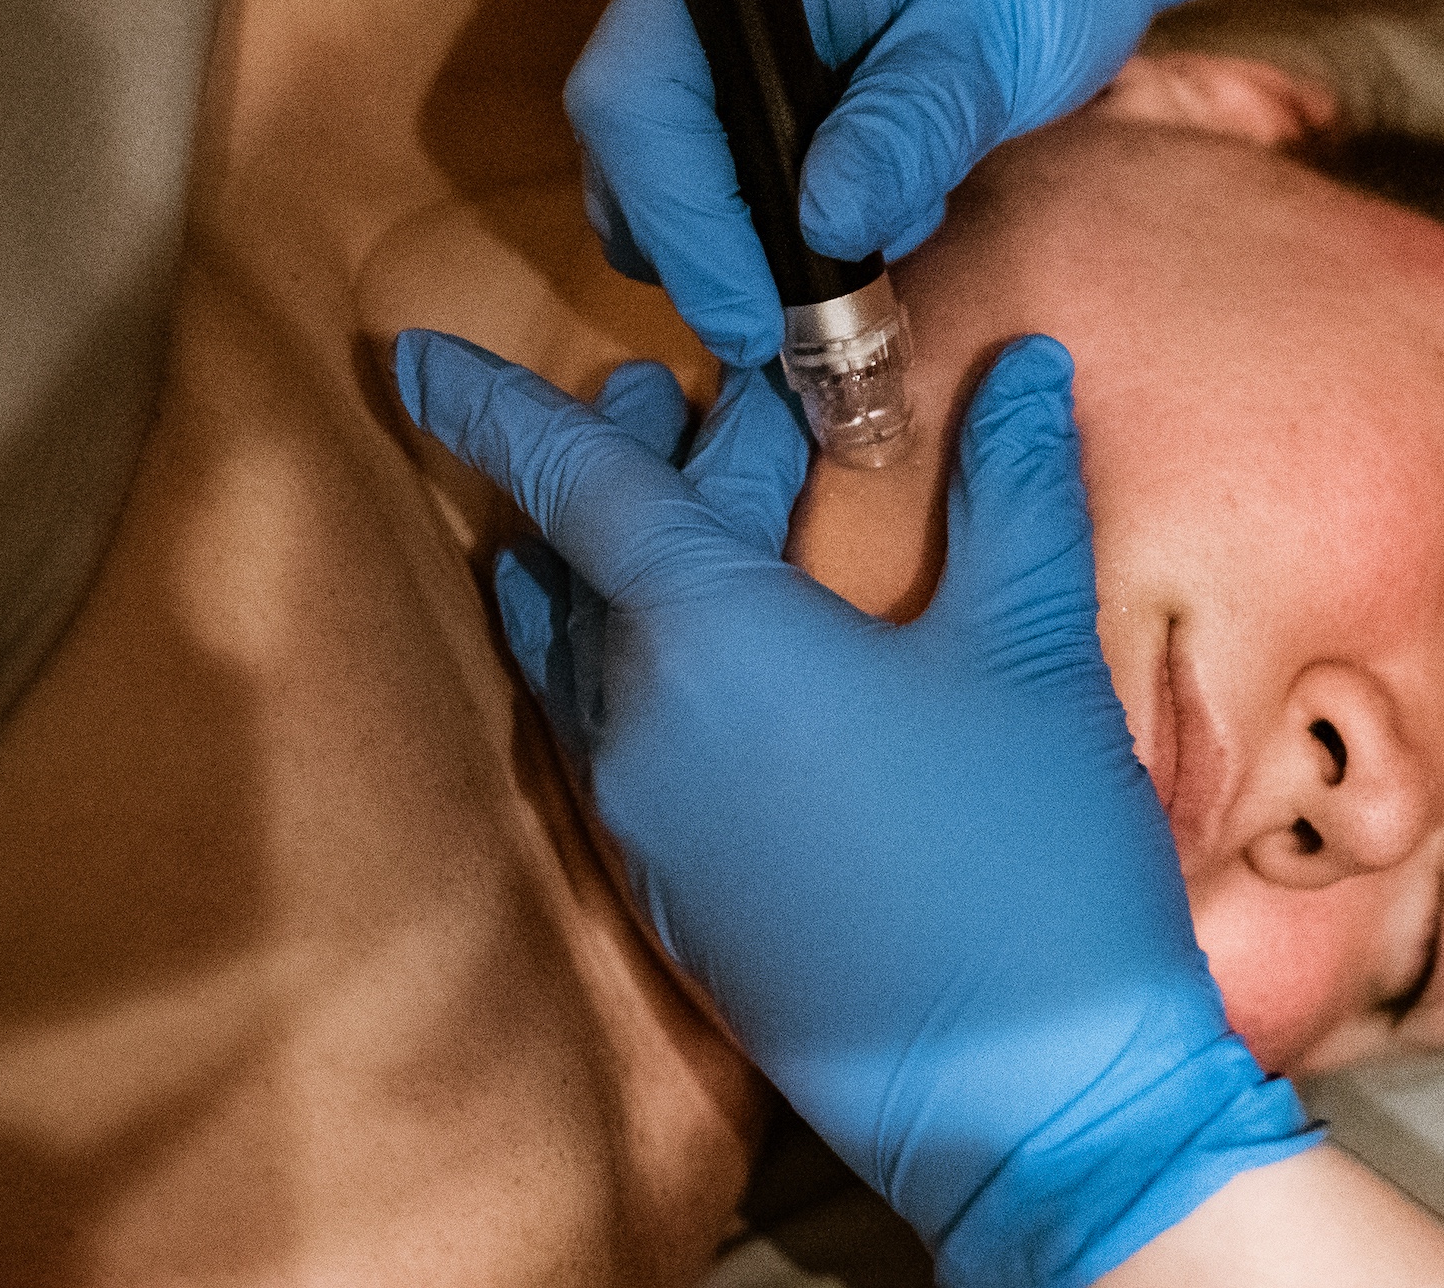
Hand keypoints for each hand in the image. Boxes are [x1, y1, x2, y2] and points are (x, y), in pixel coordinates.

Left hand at [395, 330, 1317, 1287]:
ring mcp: (653, 828)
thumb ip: (1014, 491)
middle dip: (639, 463)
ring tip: (692, 503)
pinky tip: (710, 654)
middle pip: (604, 566)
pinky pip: (622, 744)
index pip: (581, 492)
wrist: (1033, 1093)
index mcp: (712, 647)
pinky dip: (649, 663)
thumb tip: (1026, 368)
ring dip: (636, 568)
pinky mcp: (682, 900)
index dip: (501, 408)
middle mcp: (644, 733)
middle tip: (693, 385)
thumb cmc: (1027, 852)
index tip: (411, 351)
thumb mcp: (1032, 645)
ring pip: (601, 660)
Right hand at [571, 0, 1275, 364]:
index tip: (754, 318)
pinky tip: (863, 226)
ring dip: (746, 251)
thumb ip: (910, 129)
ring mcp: (710, 27)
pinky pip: (713, 176)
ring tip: (866, 265)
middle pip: (632, 149)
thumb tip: (820, 225)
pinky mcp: (740, 73)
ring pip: (661, 178)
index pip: (640, 95)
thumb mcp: (999, 42)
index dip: (682, 221)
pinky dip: (770, 230)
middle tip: (820, 327)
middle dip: (712, 255)